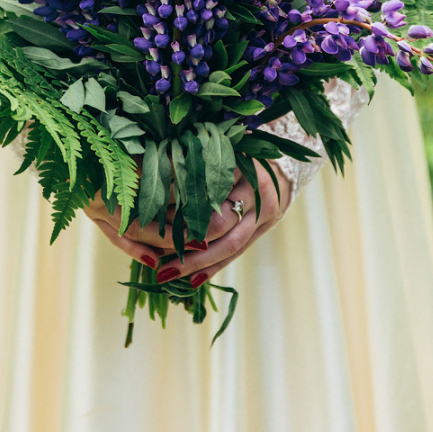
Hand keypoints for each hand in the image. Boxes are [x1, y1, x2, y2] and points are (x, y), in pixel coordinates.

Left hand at [83, 160, 291, 282]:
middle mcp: (256, 188)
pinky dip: (214, 267)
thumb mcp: (219, 149)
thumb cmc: (238, 153)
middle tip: (153, 253)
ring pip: (228, 244)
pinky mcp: (265, 227)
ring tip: (166, 275)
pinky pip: (237, 252)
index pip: (204, 189)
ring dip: (196, 263)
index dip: (177, 205)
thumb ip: (194, 162)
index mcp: (239, 162)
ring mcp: (264, 211)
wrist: (283, 164)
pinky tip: (192, 281)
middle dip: (185, 242)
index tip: (149, 218)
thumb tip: (152, 177)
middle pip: (218, 222)